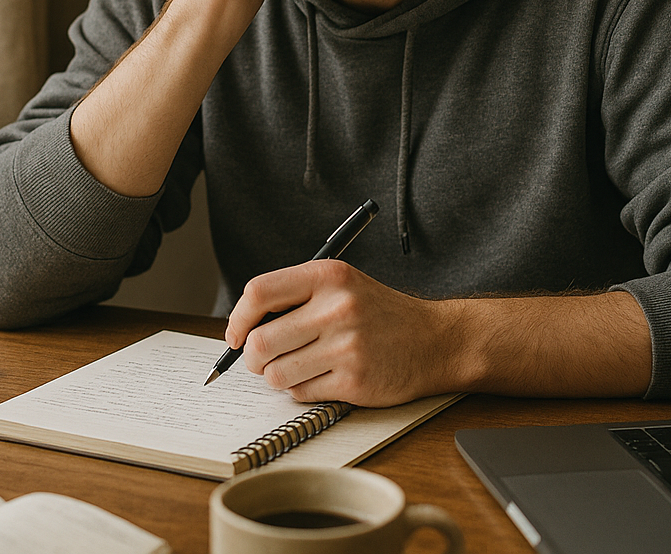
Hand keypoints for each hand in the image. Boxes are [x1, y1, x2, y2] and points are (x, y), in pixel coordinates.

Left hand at [225, 261, 457, 406]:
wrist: (434, 341)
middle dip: (252, 357)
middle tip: (262, 359)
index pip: (259, 293)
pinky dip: (303, 389)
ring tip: (298, 367)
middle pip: (260, 342)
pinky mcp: (354, 381)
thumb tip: (242, 328)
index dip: (238, 318)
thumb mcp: (342, 285)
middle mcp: (337, 308)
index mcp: (329, 276)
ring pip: (275, 374)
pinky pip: (301, 393)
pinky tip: (323, 377)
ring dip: (278, 376)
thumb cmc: (380, 314)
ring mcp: (346, 347)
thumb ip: (296, 297)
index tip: (235, 334)